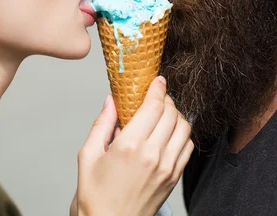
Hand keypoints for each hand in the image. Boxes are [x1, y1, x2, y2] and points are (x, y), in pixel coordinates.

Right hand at [71, 77, 193, 215]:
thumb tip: (111, 101)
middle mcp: (152, 155)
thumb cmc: (95, 197)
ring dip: (176, 115)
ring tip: (163, 114)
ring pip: (184, 128)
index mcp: (129, 146)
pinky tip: (169, 133)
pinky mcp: (174, 177)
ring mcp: (167, 167)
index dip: (157, 88)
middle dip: (166, 99)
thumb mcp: (88, 156)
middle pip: (171, 113)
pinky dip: (182, 134)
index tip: (156, 80)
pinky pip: (188, 147)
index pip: (154, 106)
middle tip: (156, 96)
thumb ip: (102, 124)